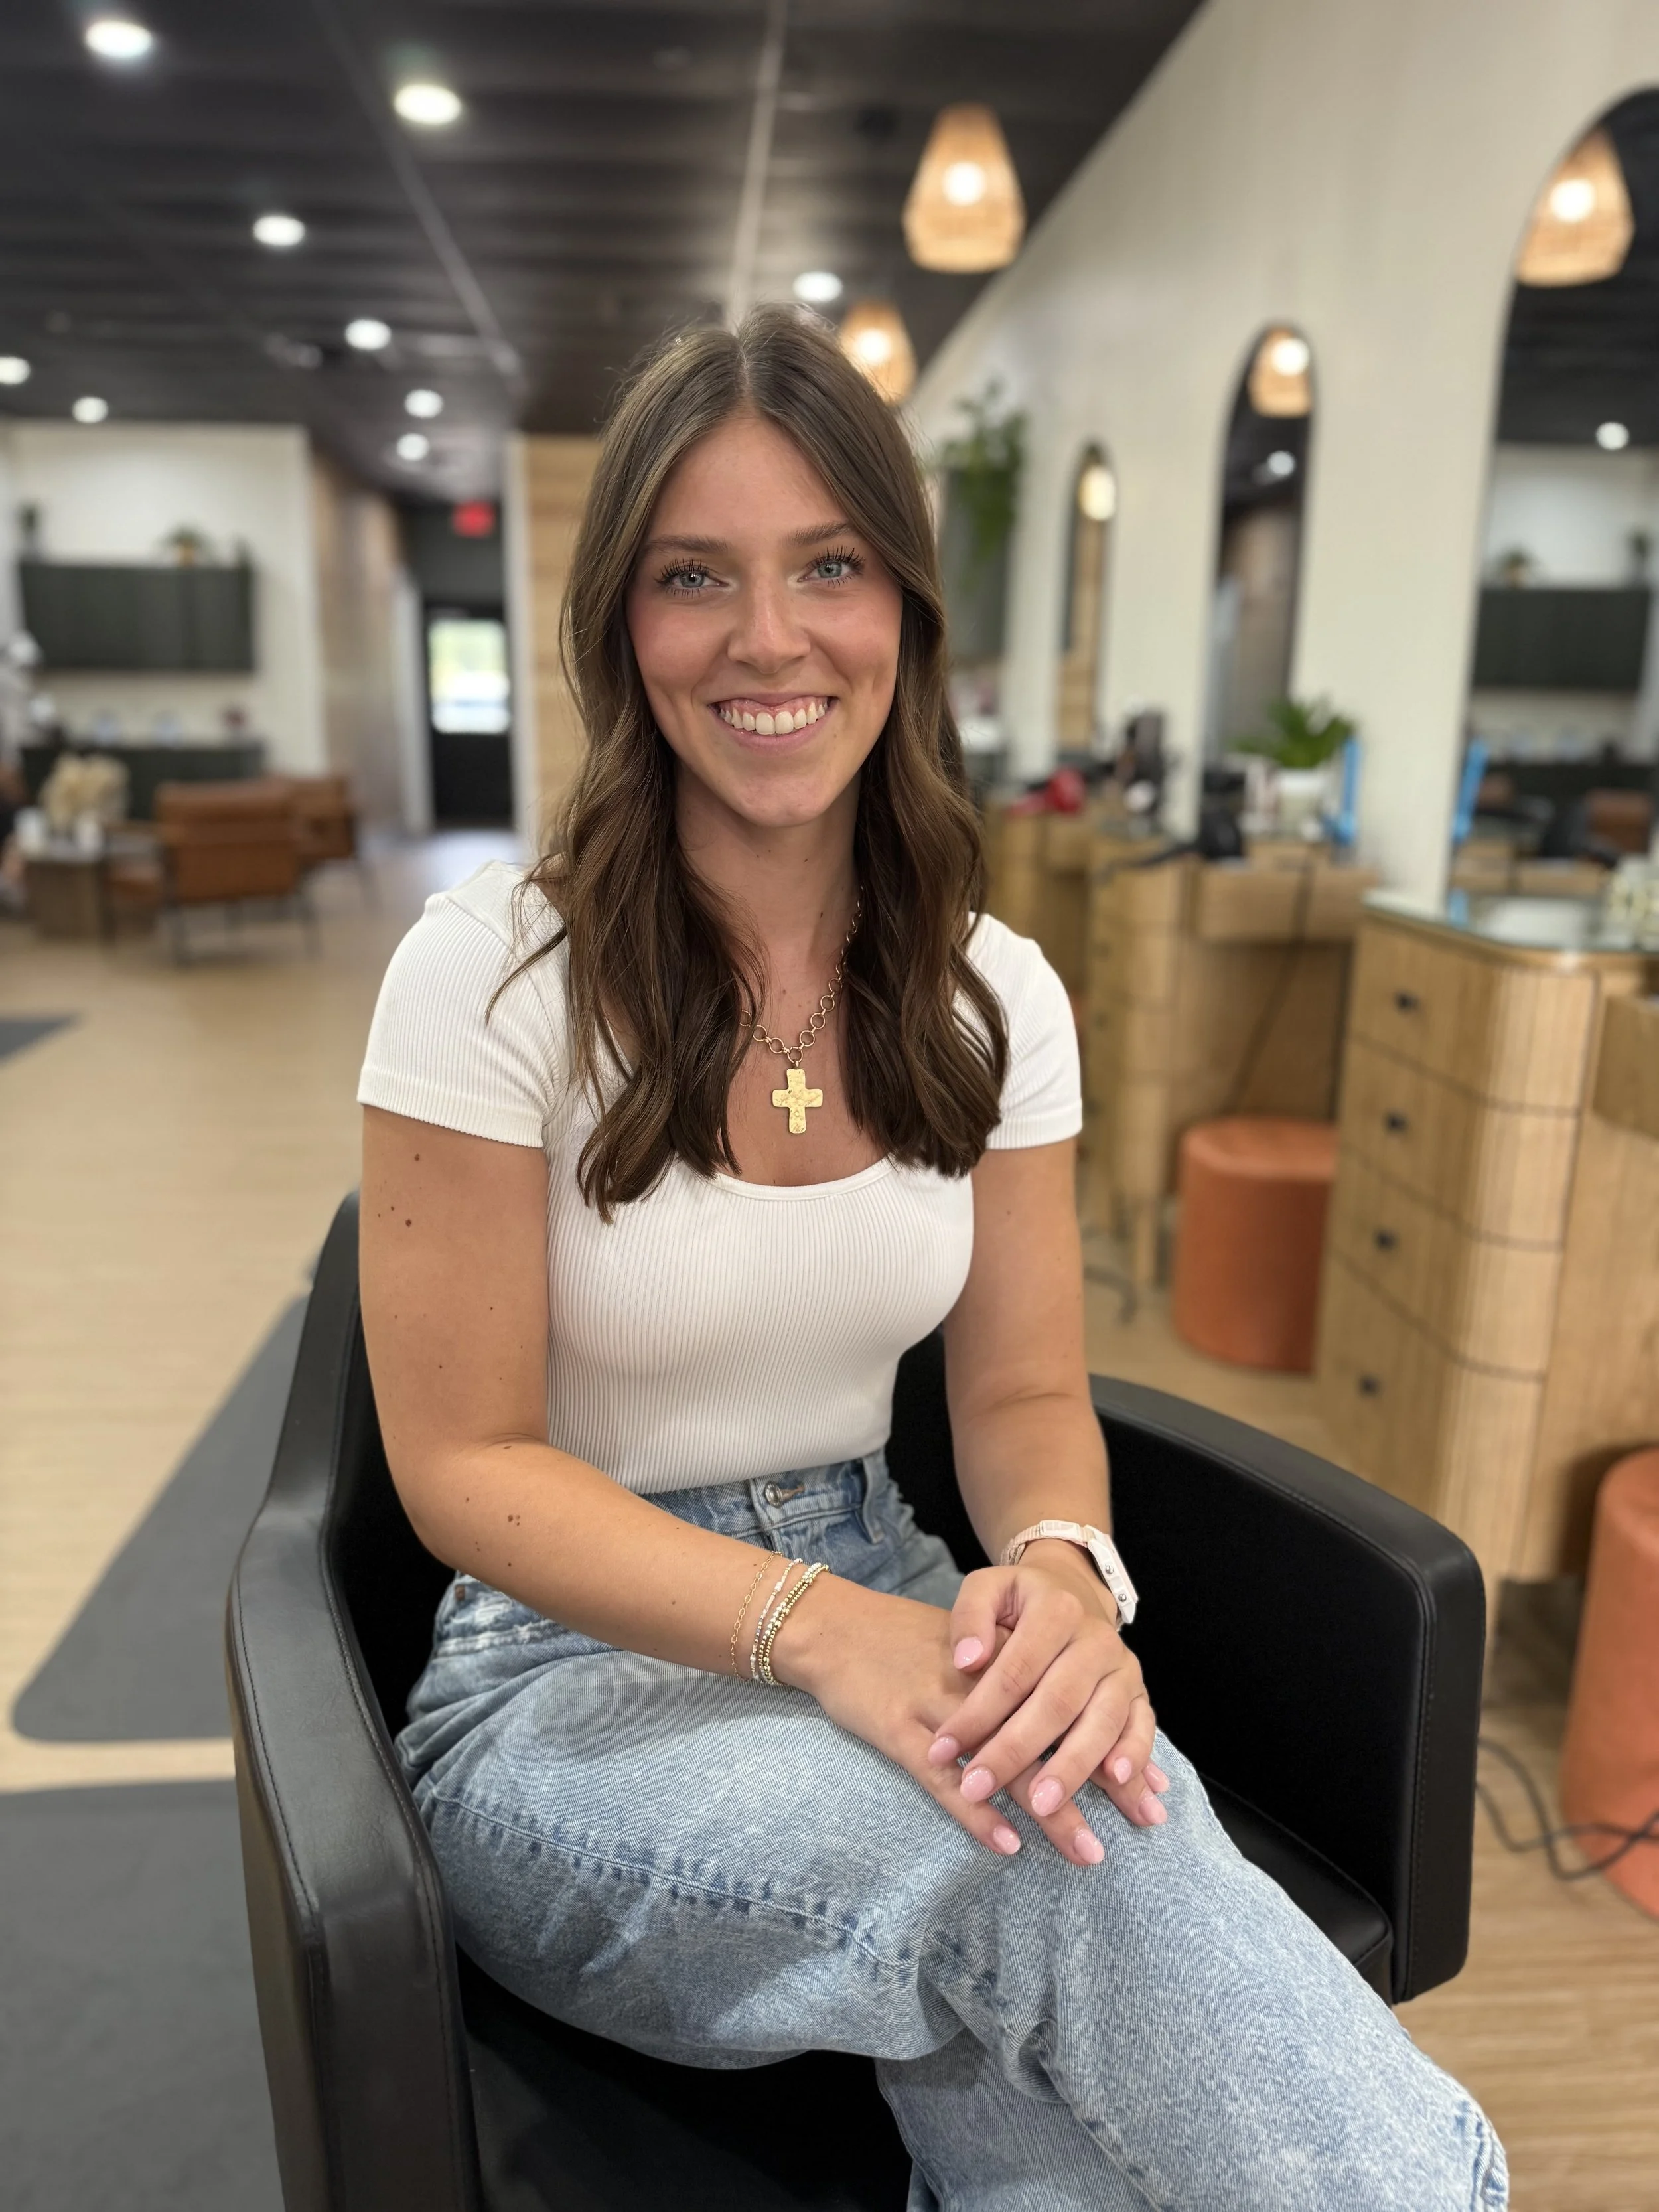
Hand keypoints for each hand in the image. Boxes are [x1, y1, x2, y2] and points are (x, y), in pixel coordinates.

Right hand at [771, 1576, 1150, 1865]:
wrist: (834, 1627)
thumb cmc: (905, 1645)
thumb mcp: (968, 1647)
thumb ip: (1017, 1675)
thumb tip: (1070, 1722)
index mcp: (1003, 1657)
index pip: (1072, 1704)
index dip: (1112, 1748)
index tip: (1150, 1792)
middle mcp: (979, 1680)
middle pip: (1051, 1735)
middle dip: (1096, 1786)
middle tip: (1136, 1828)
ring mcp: (939, 1705)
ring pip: (1006, 1762)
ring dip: (1049, 1810)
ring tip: (1086, 1851)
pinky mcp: (899, 1727)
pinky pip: (944, 1779)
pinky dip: (977, 1813)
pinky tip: (1006, 1843)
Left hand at [925, 1546, 1166, 1837]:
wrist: (1075, 1593)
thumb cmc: (1021, 1602)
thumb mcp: (989, 1589)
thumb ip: (970, 1616)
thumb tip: (966, 1660)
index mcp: (1056, 1610)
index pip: (1013, 1671)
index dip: (977, 1713)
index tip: (942, 1750)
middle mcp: (1096, 1639)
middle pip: (1057, 1702)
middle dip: (1015, 1751)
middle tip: (977, 1788)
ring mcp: (1122, 1668)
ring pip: (1101, 1721)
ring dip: (1071, 1767)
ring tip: (1040, 1806)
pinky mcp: (1139, 1693)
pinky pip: (1143, 1727)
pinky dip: (1134, 1754)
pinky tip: (1116, 1781)